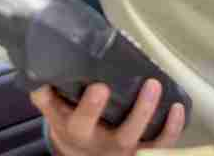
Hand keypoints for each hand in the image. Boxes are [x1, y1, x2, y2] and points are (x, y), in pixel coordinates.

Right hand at [30, 80, 185, 155]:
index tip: (100, 85)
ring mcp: (125, 148)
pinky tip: (178, 106)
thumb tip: (35, 66)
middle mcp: (103, 142)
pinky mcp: (141, 149)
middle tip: (148, 83)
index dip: (92, 106)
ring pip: (145, 140)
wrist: (79, 152)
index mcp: (77, 130)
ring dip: (158, 117)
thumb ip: (43, 90)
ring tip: (163, 88)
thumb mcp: (52, 109)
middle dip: (138, 112)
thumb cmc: (68, 120)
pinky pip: (160, 145)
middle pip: (123, 135)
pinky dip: (172, 128)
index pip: (82, 121)